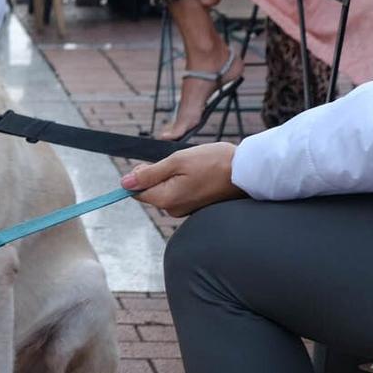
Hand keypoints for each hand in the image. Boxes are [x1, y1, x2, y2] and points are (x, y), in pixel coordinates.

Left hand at [122, 143, 243, 216]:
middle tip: (179, 163)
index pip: (136, 191)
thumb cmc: (214, 162)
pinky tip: (198, 174)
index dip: (140, 174)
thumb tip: (124, 183)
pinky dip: (184, 182)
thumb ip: (149, 173)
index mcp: (166, 199)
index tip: (156, 163)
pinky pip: (180, 193)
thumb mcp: (177, 161)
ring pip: (166, 191)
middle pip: (151, 191)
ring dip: (172, 177)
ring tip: (193, 168)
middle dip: (158, 174)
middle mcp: (173, 210)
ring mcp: (185, 210)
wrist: (247, 171)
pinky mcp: (196, 207)